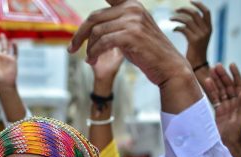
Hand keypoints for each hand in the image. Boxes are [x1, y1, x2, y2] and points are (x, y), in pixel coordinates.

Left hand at [68, 0, 189, 86]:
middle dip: (80, 35)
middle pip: (94, 18)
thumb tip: (91, 26)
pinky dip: (94, 53)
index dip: (91, 13)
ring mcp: (132, 20)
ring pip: (97, 32)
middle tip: (72, 48)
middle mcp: (132, 8)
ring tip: (89, 59)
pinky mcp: (131, 35)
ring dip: (89, 48)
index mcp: (131, 3)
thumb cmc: (146, 51)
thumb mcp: (130, 31)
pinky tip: (92, 61)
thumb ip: (114, 24)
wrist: (168, 66)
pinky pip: (103, 43)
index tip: (78, 31)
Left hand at [171, 1, 210, 67]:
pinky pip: (183, 29)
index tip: (190, 1)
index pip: (206, 12)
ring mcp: (201, 35)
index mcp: (209, 28)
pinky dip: (177, 27)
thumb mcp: (198, 38)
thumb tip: (186, 19)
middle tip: (175, 10)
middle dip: (184, 10)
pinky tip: (174, 29)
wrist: (198, 66)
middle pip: (195, 14)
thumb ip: (196, 28)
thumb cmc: (195, 52)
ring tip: (171, 19)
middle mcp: (207, 30)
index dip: (199, 4)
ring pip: (188, 20)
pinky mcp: (194, 41)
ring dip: (177, 18)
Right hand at [204, 63, 240, 152]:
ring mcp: (225, 107)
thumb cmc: (235, 135)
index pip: (238, 86)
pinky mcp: (217, 112)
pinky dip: (210, 90)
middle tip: (217, 66)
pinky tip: (206, 83)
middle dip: (223, 76)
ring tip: (210, 71)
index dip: (235, 75)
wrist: (226, 145)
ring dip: (216, 81)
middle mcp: (233, 104)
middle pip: (228, 86)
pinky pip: (214, 98)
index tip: (231, 65)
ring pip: (220, 91)